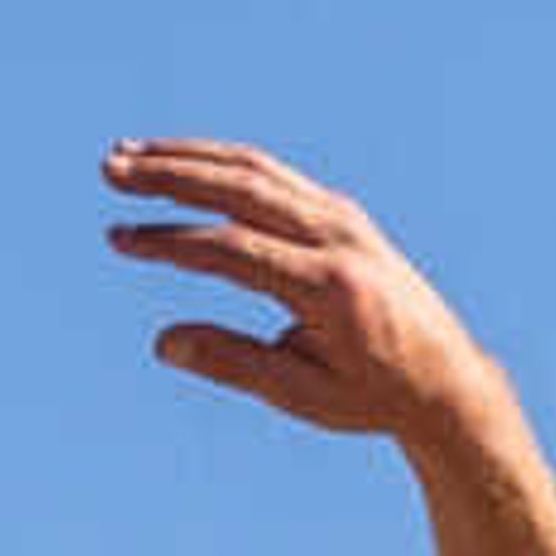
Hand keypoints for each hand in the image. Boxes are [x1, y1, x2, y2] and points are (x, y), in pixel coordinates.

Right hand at [102, 141, 508, 455]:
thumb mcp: (303, 395)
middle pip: (241, 189)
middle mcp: (339, 240)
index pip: (234, 250)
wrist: (444, 380)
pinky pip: (273, 175)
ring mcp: (343, 218)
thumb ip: (235, 364)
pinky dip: (223, 164)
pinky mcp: (341, 211)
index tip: (122, 239)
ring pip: (254, 170)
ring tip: (129, 158)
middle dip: (170, 176)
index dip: (173, 243)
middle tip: (110, 170)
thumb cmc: (371, 398)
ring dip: (188, 158)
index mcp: (330, 289)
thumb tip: (165, 343)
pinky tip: (180, 164)